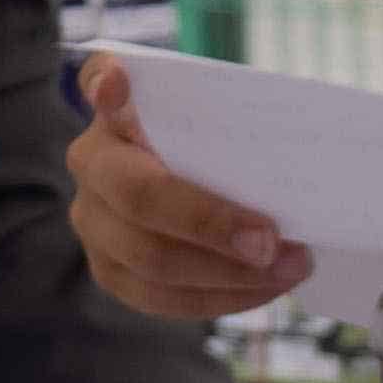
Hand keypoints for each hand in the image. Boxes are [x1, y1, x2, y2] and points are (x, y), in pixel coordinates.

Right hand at [66, 56, 310, 317]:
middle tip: (272, 242)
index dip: (105, 86)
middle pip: (138, 197)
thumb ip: (236, 115)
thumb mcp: (228, 118)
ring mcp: (92, 219)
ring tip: (291, 267)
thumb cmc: (223, 145)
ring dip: (230, 273)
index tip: (118, 84)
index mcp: (117, 109)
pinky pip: (161, 298)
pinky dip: (222, 297)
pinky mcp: (110, 269)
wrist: (203, 185)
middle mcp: (91, 160)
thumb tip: (288, 133)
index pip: (99, 83)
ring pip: (150, 260)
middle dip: (210, 225)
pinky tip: (266, 287)